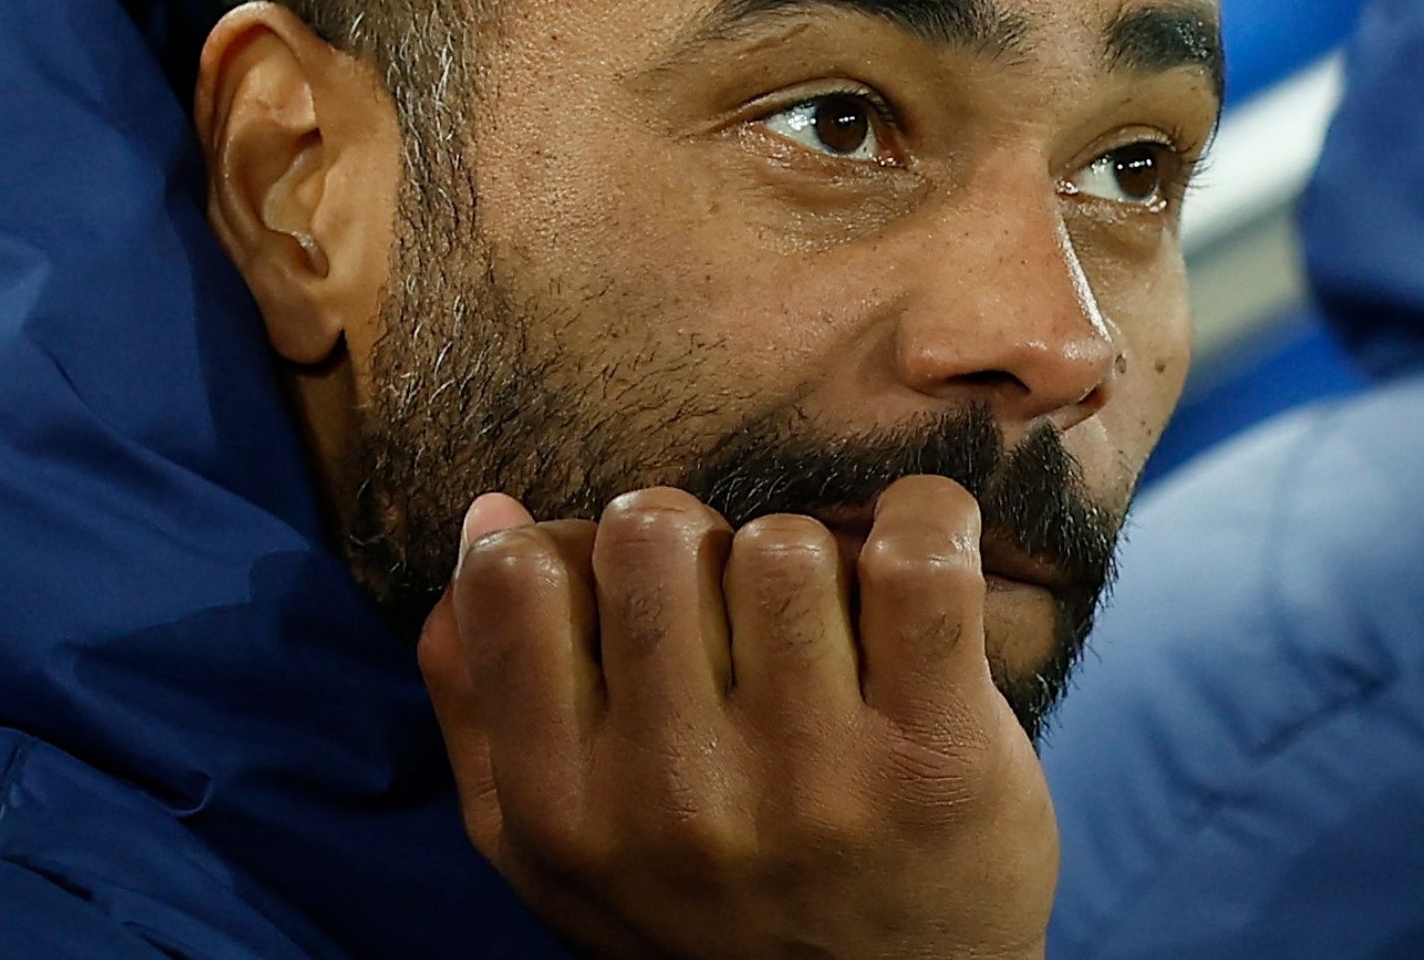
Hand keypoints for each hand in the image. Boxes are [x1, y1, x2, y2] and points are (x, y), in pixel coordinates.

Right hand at [415, 477, 1054, 959]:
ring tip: (825, 630)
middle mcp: (677, 798)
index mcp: (565, 808)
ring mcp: (815, 778)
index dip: (575, 553)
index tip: (625, 600)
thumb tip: (489, 516)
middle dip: (695, 545)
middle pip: (653, 532)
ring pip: (783, 542)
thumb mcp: (549, 845)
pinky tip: (920, 562)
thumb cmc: (702, 907)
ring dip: (812, 562)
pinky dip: (926, 522)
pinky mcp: (940, 754)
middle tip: (731, 608)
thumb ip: (483, 689)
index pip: (518, 578)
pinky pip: (920, 554)